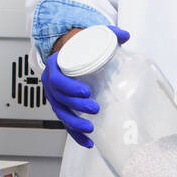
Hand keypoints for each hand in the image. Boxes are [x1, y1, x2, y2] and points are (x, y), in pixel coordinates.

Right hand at [41, 25, 129, 147]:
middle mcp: (51, 84)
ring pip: (61, 114)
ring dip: (75, 124)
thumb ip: (108, 34)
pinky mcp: (63, 109)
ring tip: (90, 128)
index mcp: (54, 67)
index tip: (86, 91)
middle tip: (95, 107)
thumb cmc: (79, 49)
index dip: (70, 87)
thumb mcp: (91, 37)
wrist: (69, 54)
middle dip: (77, 106)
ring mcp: (55, 98)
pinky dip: (76, 135)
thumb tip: (125, 35)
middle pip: (60, 99)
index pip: (57, 80)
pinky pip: (66, 125)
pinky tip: (88, 142)